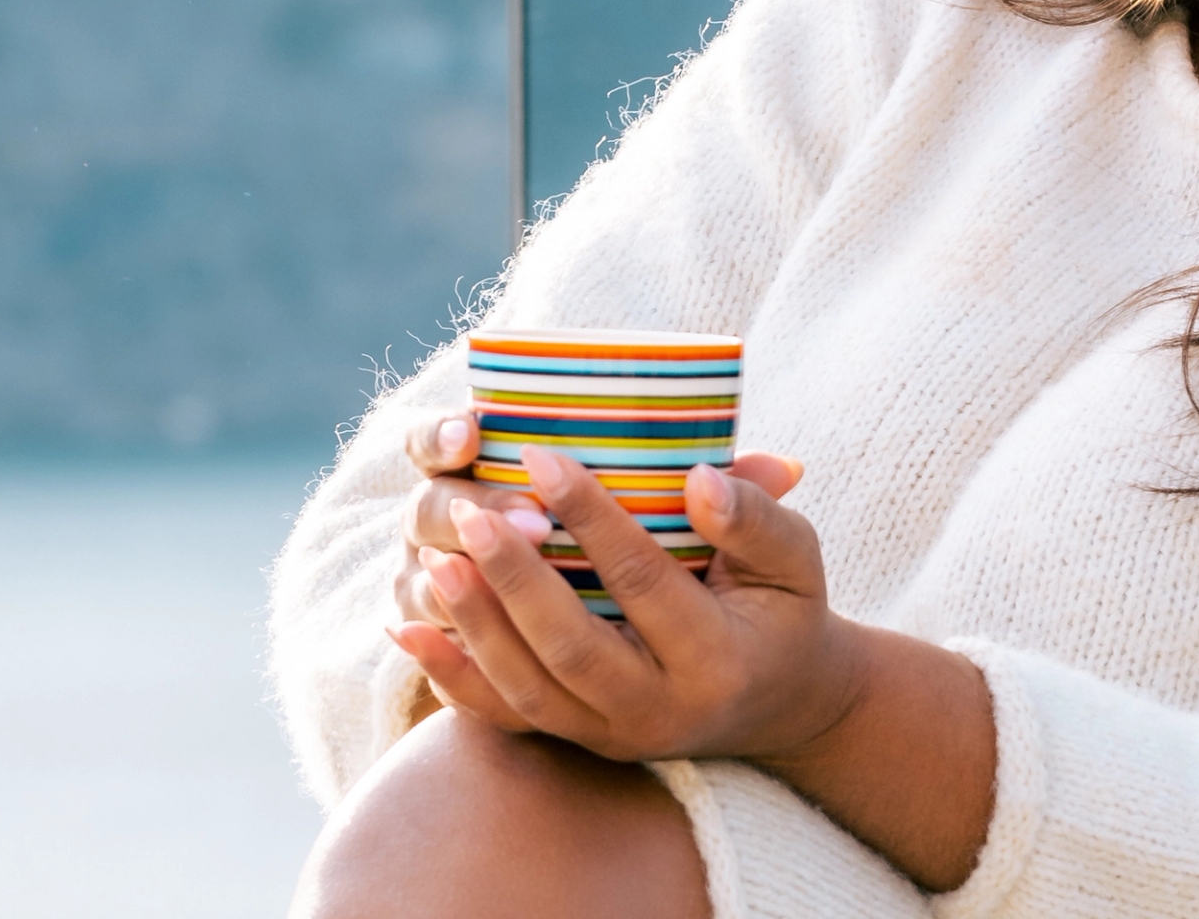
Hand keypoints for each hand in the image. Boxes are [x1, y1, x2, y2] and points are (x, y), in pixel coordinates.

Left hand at [387, 444, 856, 767]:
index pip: (642, 581)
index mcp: (717, 659)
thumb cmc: (782, 608)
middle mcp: (660, 710)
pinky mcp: (580, 743)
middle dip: (514, 580)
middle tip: (468, 512)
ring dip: (474, 625)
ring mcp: (613, 737)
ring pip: (528, 691)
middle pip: (572, 648)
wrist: (782, 705)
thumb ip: (756, 516)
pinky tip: (402, 628)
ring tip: (434, 557)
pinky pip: (504, 719)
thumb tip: (699, 478)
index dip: (590, 517)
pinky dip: (450, 676)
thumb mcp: (796, 558)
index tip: (540, 455)